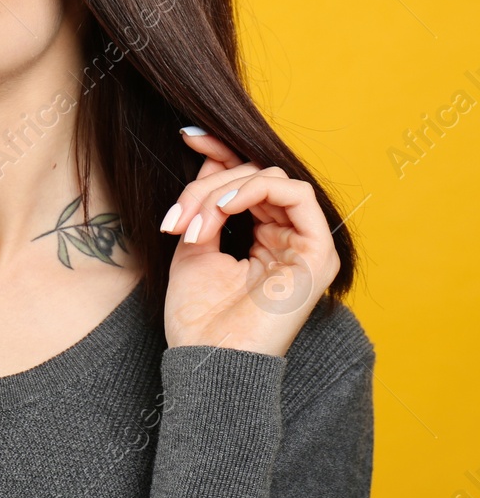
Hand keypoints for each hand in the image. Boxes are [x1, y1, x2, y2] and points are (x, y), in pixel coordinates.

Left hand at [157, 127, 341, 355]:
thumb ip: (205, 205)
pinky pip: (296, 195)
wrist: (209, 361)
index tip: (187, 136)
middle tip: (177, 218)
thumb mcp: (194, 245)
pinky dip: (254, 190)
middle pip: (252, 176)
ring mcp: (305, 245)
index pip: (246, 179)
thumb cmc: (198, 316)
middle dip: (207, 185)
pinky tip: (223, 209)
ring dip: (223, 191)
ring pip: (270, 179)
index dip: (220, 152)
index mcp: (259, 236)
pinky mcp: (319, 253)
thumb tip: (209, 159)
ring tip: (195, 225)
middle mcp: (286, 237)